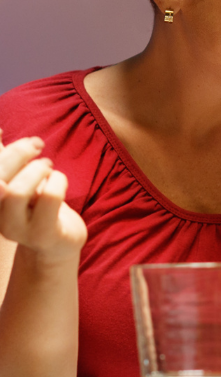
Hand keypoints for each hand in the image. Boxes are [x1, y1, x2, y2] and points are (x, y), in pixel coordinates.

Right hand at [0, 131, 86, 264]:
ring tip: (47, 166)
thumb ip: (7, 162)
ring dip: (36, 170)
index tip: (7, 132)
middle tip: (37, 145)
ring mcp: (17, 229)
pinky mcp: (43, 234)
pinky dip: (56, 180)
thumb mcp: (19, 182)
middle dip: (17, 154)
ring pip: (16, 192)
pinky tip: (58, 179)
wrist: (56, 244)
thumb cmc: (36, 206)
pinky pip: (49, 198)